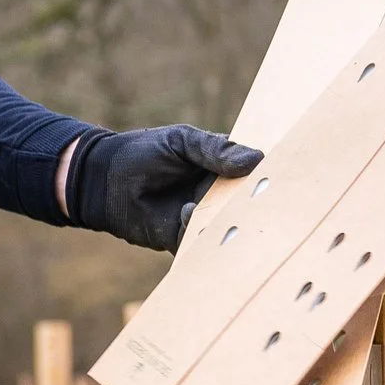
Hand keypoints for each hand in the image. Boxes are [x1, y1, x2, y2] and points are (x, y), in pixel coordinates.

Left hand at [66, 125, 263, 250]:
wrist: (101, 182)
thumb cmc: (141, 153)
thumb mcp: (181, 141)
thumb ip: (215, 150)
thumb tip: (256, 159)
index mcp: (221, 166)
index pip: (253, 172)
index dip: (268, 175)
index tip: (283, 176)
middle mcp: (217, 194)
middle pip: (247, 202)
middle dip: (257, 204)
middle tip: (269, 202)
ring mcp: (204, 217)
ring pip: (230, 224)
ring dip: (235, 223)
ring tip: (236, 214)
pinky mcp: (186, 238)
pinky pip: (205, 243)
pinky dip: (209, 238)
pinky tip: (201, 222)